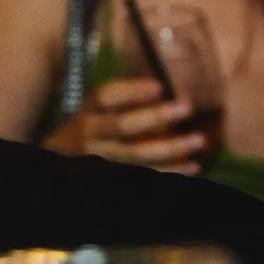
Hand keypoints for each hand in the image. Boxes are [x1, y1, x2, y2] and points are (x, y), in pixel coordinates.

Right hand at [49, 78, 206, 174]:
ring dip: (170, 148)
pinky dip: (170, 172)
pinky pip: (144, 175)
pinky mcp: (114, 177)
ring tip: (199, 140)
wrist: (63, 164)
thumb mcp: (94, 112)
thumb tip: (167, 88)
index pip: (106, 98)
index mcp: (88, 114)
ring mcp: (102, 160)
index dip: (132, 91)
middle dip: (155, 116)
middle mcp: (92, 137)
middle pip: (123, 126)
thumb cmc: (90, 131)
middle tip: (187, 106)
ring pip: (136, 155)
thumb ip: (121, 100)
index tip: (160, 86)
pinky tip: (192, 166)